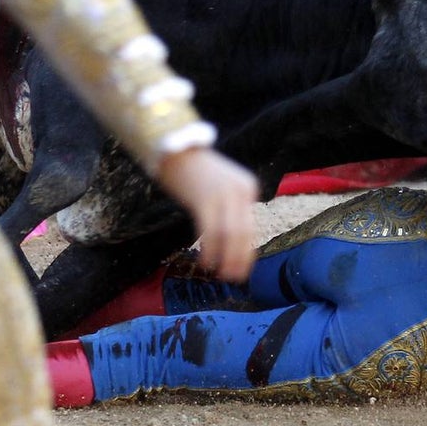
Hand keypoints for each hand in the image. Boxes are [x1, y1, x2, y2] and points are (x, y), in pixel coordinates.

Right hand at [156, 147, 258, 281]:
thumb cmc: (195, 171)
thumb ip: (230, 208)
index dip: (247, 253)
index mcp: (248, 186)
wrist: (174, 147)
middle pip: (244, 233)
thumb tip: (231, 242)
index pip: (252, 227)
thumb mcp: (221, 186)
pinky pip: (211, 231)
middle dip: (238, 259)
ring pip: (229, 235)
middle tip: (232, 278)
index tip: (242, 271)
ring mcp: (223, 193)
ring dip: (224, 258)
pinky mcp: (204, 198)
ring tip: (217, 273)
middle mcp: (241, 190)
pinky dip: (210, 249)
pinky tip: (205, 261)